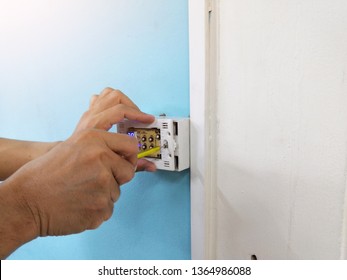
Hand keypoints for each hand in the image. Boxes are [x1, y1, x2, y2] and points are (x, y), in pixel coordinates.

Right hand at [6, 129, 137, 236]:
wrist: (26, 202)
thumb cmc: (46, 174)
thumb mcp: (73, 147)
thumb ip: (102, 148)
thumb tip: (129, 157)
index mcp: (94, 140)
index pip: (131, 145)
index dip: (130, 156)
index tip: (125, 162)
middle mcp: (102, 159)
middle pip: (128, 172)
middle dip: (117, 178)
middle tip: (94, 181)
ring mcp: (103, 185)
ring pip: (116, 192)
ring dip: (103, 195)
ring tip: (79, 193)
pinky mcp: (101, 209)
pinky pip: (107, 209)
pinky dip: (96, 209)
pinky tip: (78, 205)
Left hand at [75, 87, 155, 171]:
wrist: (65, 167)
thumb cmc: (83, 166)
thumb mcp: (111, 166)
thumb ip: (134, 166)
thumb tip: (151, 166)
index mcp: (96, 127)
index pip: (121, 111)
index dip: (138, 115)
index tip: (148, 121)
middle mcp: (91, 117)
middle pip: (116, 97)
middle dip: (132, 107)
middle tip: (141, 118)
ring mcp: (88, 114)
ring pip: (108, 93)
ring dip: (123, 101)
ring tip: (131, 112)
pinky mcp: (88, 114)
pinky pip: (100, 97)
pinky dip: (112, 101)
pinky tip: (118, 112)